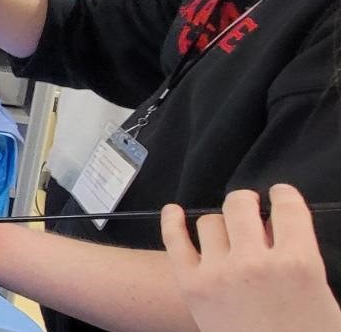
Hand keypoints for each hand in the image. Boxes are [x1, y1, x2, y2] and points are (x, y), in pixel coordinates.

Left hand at [161, 186, 340, 331]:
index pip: (287, 206)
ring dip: (220, 223)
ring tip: (227, 232)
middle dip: (248, 203)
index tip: (279, 197)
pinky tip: (174, 213)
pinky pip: (174, 240)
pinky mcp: (190, 285)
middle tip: (250, 211)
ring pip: (210, 221)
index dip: (283, 196)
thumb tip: (284, 233)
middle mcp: (256, 261)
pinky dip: (172, 221)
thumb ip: (304, 261)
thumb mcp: (325, 301)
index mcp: (298, 263)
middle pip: (241, 205)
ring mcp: (218, 272)